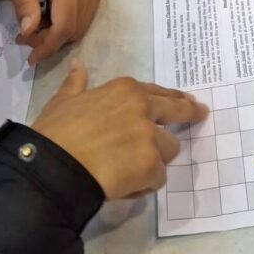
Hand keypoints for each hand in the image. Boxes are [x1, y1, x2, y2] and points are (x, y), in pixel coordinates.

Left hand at [6, 0, 104, 65]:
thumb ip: (24, 5)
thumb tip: (29, 33)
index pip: (64, 23)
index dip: (49, 45)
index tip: (31, 58)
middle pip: (74, 28)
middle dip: (50, 42)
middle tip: (27, 39)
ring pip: (82, 27)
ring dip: (59, 36)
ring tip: (38, 28)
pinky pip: (86, 18)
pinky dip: (69, 26)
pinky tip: (52, 19)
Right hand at [32, 59, 208, 198]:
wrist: (53, 167)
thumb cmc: (56, 133)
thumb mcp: (64, 101)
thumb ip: (76, 84)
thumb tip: (78, 65)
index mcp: (124, 89)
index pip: (157, 92)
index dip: (169, 97)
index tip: (182, 100)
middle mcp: (143, 107)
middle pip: (178, 110)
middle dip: (191, 112)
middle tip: (201, 113)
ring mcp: (149, 136)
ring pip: (169, 150)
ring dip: (154, 161)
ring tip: (130, 171)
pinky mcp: (151, 165)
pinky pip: (157, 178)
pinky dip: (143, 186)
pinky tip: (124, 188)